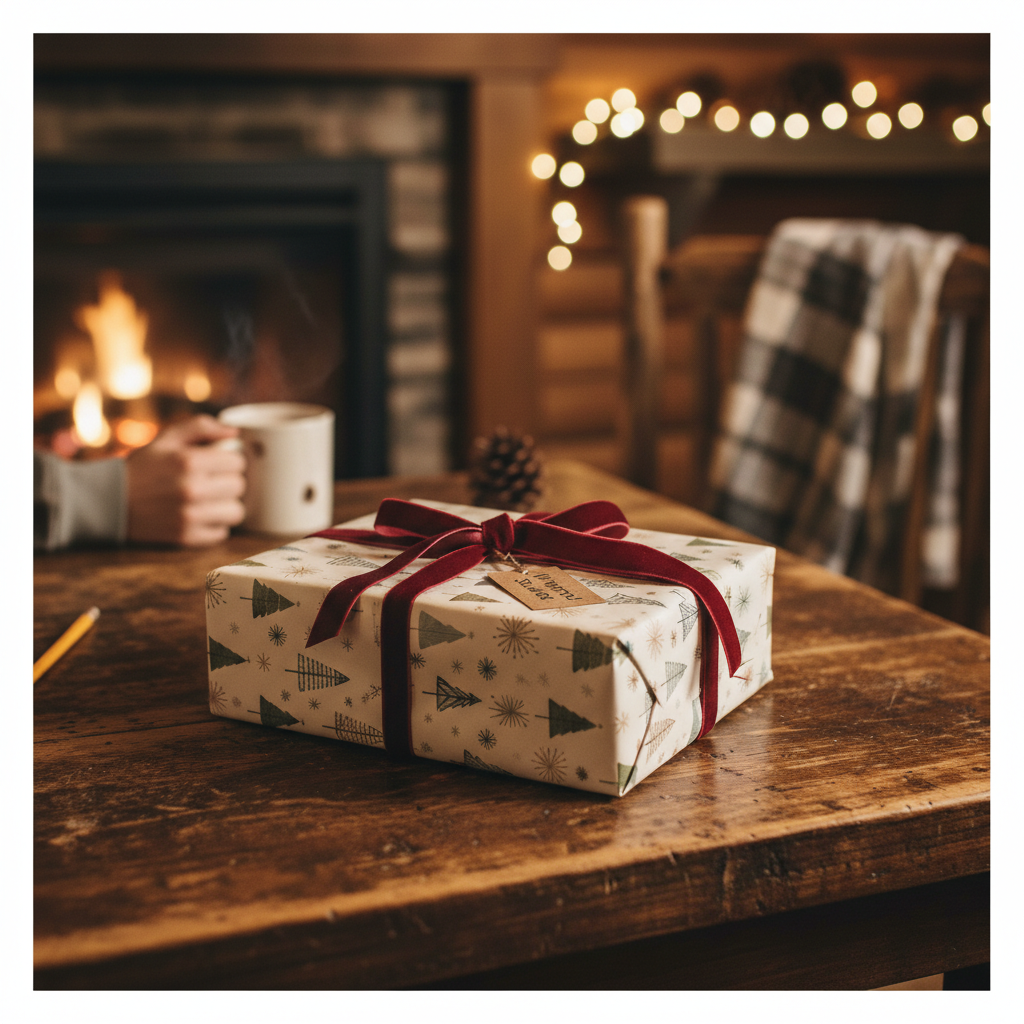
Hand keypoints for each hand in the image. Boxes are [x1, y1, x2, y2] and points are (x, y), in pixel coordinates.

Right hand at [125, 415, 245, 545]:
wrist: (109, 501)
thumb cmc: (143, 467)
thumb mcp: (166, 438)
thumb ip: (202, 427)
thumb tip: (235, 432)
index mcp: (189, 461)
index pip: (238, 462)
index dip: (229, 461)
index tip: (216, 464)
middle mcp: (192, 489)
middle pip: (240, 486)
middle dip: (227, 482)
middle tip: (210, 481)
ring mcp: (189, 516)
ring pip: (236, 512)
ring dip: (225, 506)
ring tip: (208, 500)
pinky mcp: (186, 538)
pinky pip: (222, 533)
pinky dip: (214, 526)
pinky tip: (198, 516)